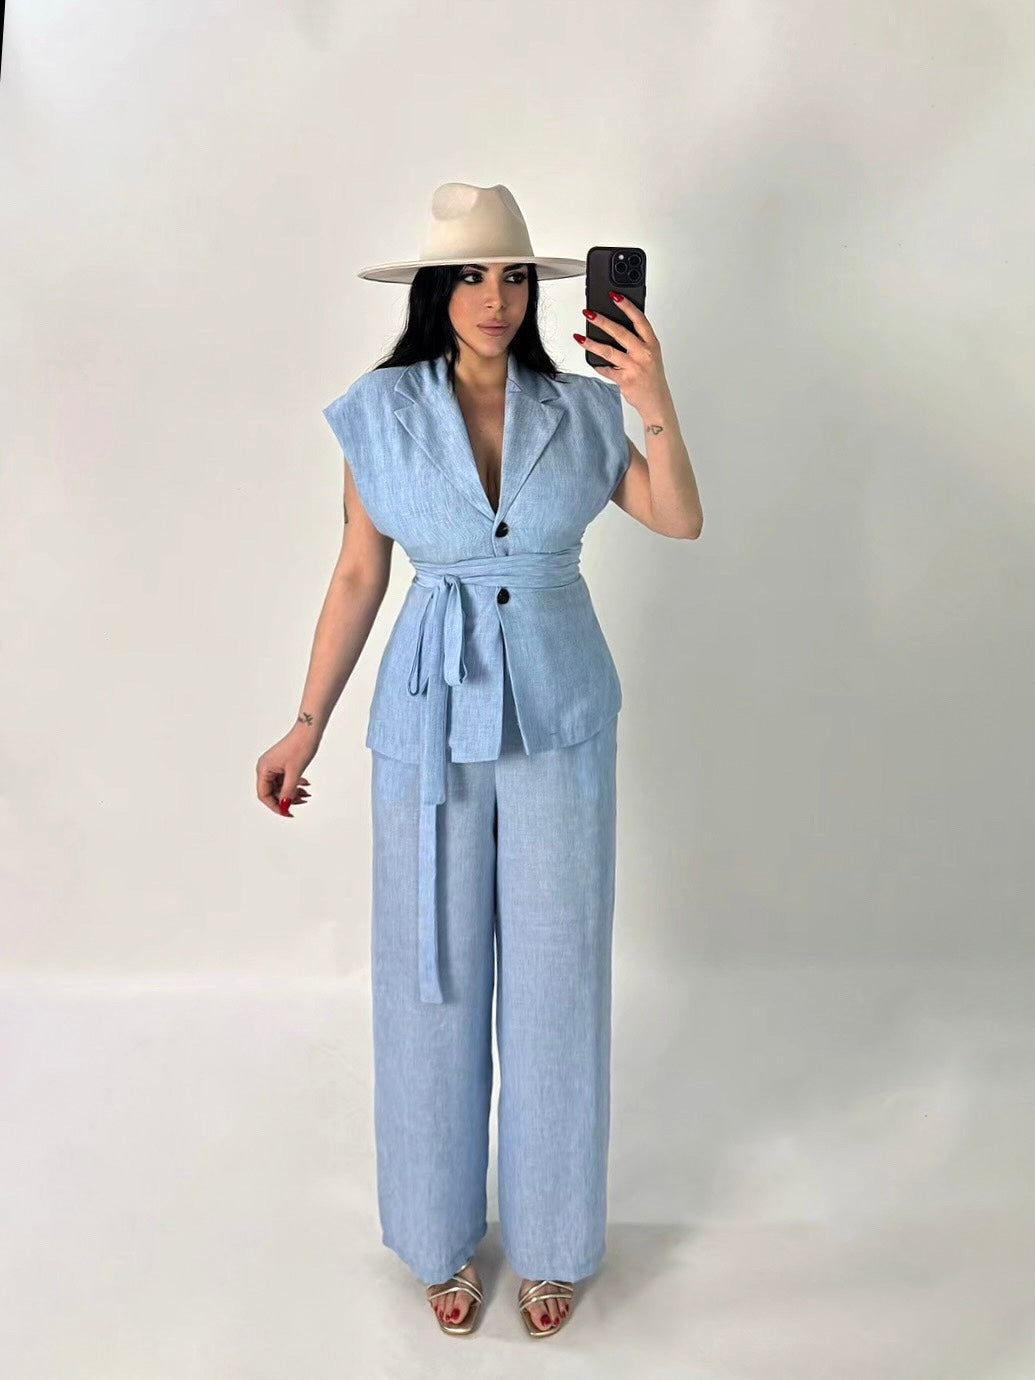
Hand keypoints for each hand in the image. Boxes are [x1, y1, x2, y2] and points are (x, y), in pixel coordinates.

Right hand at [255, 729, 315, 816]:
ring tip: (306, 794)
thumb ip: (288, 791)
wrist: (309, 731)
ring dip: (292, 792)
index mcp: (264, 769)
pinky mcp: (282, 763)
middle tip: (300, 802)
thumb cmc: (300, 746)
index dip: (275, 805)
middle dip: (286, 799)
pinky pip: (285, 779)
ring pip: (280, 786)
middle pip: (272, 791)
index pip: (264, 794)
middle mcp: (266, 767)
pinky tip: (305, 785)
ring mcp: (274, 765)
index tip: (287, 812)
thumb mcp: (295, 773)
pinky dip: (295, 784)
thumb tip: (284, 806)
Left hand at [575, 293, 671, 416]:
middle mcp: (644, 353)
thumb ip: (638, 341)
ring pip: (609, 351)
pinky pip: (606, 370)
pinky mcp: (625, 380)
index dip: (627, 306)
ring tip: (580, 337)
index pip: (639, 320)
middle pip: (620, 332)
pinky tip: (590, 360)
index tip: (615, 296)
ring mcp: (634, 367)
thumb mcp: (651, 355)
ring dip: (592, 343)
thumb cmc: (652, 377)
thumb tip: (617, 326)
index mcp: (652, 344)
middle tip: (589, 313)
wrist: (656, 402)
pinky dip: (597, 365)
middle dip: (602, 321)